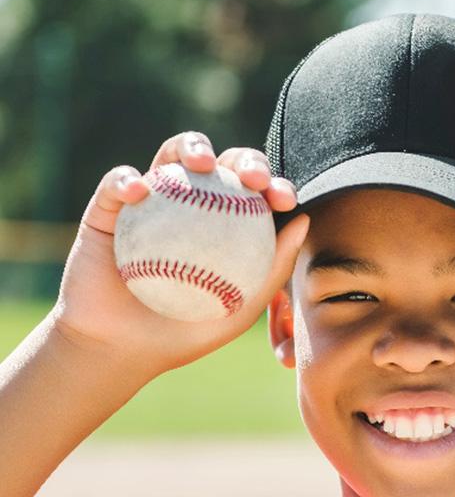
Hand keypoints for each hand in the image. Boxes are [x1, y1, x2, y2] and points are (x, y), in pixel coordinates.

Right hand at [53, 131, 309, 380]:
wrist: (120, 349)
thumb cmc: (183, 336)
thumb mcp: (237, 312)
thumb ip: (273, 269)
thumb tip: (304, 220)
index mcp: (224, 226)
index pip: (253, 195)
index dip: (273, 186)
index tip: (284, 200)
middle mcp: (190, 205)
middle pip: (221, 165)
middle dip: (244, 159)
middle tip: (252, 178)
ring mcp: (151, 201)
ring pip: (172, 155)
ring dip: (191, 147)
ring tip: (203, 163)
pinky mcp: (110, 205)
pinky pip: (118, 182)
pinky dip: (128, 181)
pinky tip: (139, 192)